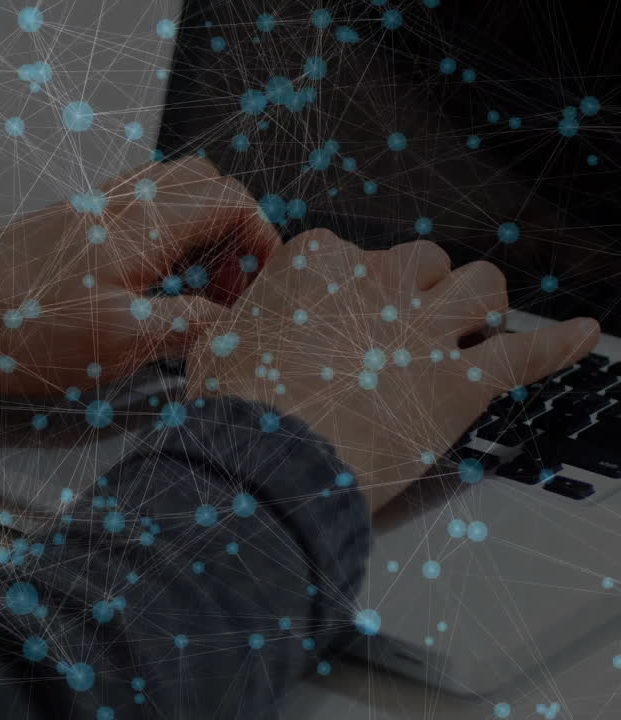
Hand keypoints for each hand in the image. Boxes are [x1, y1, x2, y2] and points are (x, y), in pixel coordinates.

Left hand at [0, 156, 279, 395]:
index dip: (260, 242)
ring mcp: (87, 212)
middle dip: (232, 235)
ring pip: (166, 198)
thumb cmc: (19, 330)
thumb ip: (184, 328)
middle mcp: (118, 205)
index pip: (230, 202)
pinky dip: (156, 242)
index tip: (262, 290)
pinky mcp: (63, 229)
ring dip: (193, 238)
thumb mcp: (118, 344)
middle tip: (225, 292)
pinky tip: (141, 292)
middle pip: (203, 187)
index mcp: (143, 224)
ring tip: (187, 296)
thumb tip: (226, 324)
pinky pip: (131, 215)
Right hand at [187, 229, 600, 511]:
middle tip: (409, 323)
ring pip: (482, 286)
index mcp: (319, 264)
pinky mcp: (460, 382)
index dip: (355, 290)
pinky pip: (527, 352)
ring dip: (481, 305)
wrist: (266, 463)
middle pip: (425, 260)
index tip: (348, 317)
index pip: (354, 253)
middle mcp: (377, 283)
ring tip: (477, 324)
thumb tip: (227, 328)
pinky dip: (559, 343)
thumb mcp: (214, 348)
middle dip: (423, 289)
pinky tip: (582, 336)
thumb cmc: (236, 411)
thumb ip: (235, 325)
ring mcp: (423, 330)